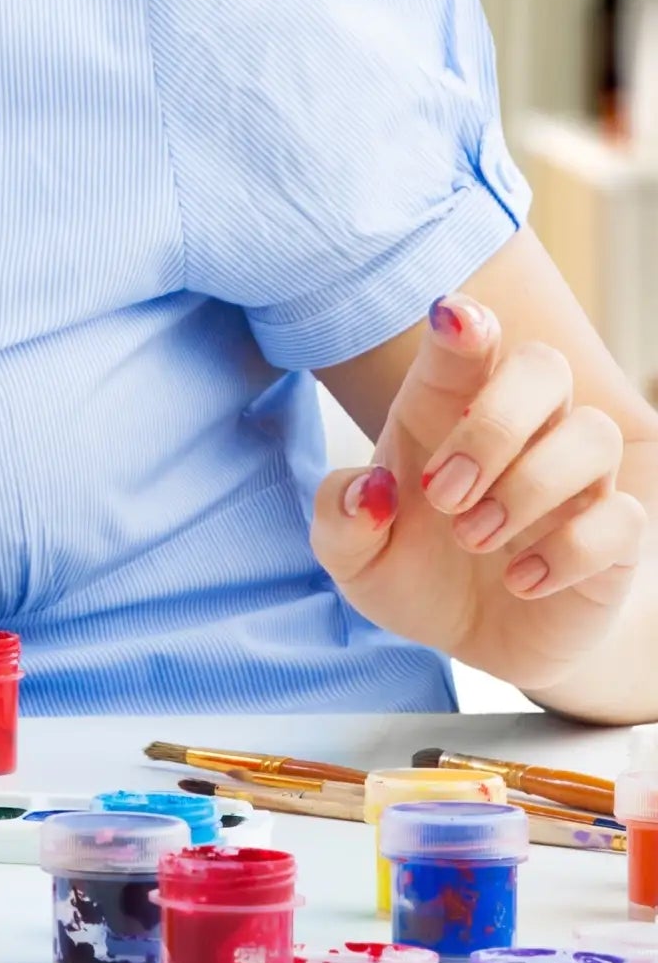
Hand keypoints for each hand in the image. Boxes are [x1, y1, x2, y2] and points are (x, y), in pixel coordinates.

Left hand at [313, 292, 644, 688]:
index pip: (469, 342)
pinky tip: (520, 581)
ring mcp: (574, 481)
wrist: (470, 642)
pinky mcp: (614, 539)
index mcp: (443, 410)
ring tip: (473, 539)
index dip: (466, 324)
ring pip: (592, 433)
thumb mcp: (351, 557)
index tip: (454, 321)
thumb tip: (371, 489)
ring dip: (528, 486)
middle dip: (496, 422)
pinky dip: (569, 551)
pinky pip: (624, 518)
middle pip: (545, 367)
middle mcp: (520, 431)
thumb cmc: (412, 574)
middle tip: (444, 494)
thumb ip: (339, 519)